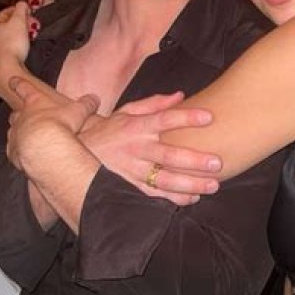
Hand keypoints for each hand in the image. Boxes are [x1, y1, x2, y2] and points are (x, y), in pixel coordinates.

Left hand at [0, 2, 31, 86]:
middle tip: (33, 25)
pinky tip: (22, 50)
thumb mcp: (19, 22)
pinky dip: (16, 46)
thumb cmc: (12, 44)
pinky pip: (9, 48)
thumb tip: (22, 3)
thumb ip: (21, 10)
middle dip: (21, 23)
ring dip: (19, 35)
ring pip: (8, 37)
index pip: (7, 12)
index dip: (19, 9)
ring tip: (30, 38)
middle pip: (7, 25)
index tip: (29, 10)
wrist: (6, 68)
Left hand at [6, 76, 99, 172]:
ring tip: (30, 139)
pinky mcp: (14, 151)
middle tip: (25, 115)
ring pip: (14, 132)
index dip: (19, 83)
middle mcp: (22, 117)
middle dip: (20, 114)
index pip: (24, 88)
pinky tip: (29, 156)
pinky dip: (21, 152)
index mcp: (35, 102)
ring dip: (21, 134)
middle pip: (16, 113)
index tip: (13, 80)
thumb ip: (86, 104)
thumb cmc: (60, 125)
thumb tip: (94, 99)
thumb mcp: (79, 110)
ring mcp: (16, 134)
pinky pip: (15, 151)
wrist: (46, 148)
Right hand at [80, 92, 221, 205]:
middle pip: (168, 155)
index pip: (164, 119)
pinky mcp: (129, 187)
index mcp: (136, 127)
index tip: (209, 116)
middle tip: (217, 162)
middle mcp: (136, 149)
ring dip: (189, 184)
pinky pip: (154, 195)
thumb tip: (181, 95)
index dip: (186, 117)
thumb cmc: (111, 130)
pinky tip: (193, 198)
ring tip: (212, 185)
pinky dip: (174, 198)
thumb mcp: (127, 111)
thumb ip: (155, 104)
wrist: (77, 152)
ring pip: (164, 180)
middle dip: (194, 160)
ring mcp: (132, 171)